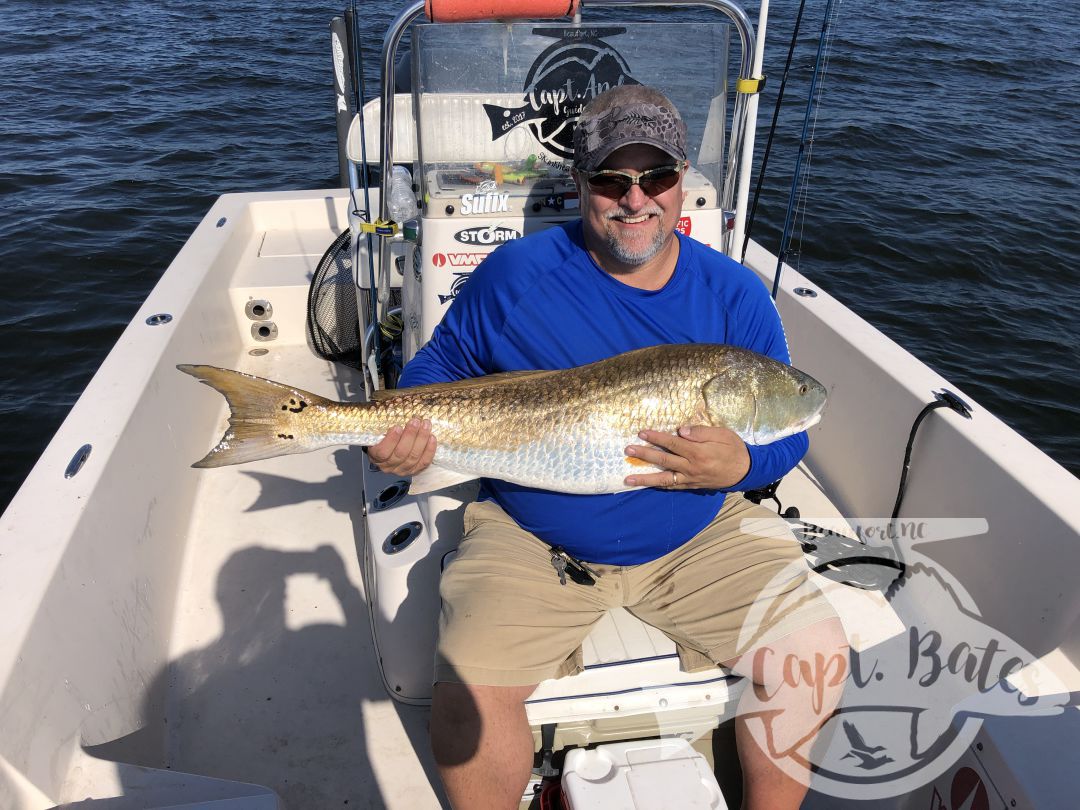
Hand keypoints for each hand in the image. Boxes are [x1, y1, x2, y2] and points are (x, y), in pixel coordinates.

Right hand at [367, 418, 436, 475]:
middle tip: (415, 421)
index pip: (382, 452)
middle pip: (401, 453)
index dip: (391, 440)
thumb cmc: (384, 437)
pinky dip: (429, 450)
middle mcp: (388, 466)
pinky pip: (424, 462)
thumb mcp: (380, 430)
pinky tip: (432, 438)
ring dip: (421, 439)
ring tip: (426, 425)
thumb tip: (394, 406)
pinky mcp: (415, 470)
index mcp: (376, 456)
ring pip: (413, 457)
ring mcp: (402, 470)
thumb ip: (384, 424)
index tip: (397, 427)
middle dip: (410, 436)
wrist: (390, 450)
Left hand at [624, 425, 749, 489]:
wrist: (746, 471)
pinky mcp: (692, 486)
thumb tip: (680, 430)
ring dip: (644, 478)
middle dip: (644, 455)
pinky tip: (647, 484)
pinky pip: (672, 487)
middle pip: (664, 460)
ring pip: (664, 479)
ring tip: (627, 479)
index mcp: (699, 452)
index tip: (641, 433)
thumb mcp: (723, 434)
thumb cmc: (734, 448)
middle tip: (628, 450)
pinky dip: (659, 486)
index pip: (673, 443)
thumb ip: (701, 432)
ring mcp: (690, 479)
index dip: (656, 438)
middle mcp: (692, 467)